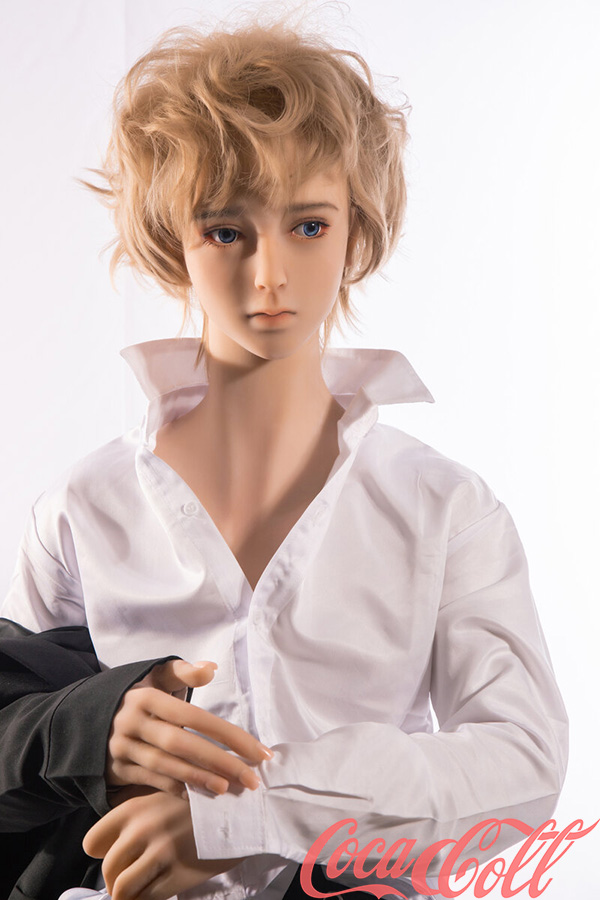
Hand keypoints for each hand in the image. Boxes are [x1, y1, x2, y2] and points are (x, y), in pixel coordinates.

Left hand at [84, 790, 246, 899]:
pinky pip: (146, 899)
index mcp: (134, 809)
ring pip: (121, 890)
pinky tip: (160, 889)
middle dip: (115, 880)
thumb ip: (135, 818)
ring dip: (128, 895)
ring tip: (142, 889)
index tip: (117, 857)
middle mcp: (142, 830)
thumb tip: (110, 846)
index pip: (91, 842)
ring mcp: (161, 853)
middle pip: (107, 870)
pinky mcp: (178, 874)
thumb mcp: (162, 797)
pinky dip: (147, 899)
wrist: (239, 808)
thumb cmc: (199, 803)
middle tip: (132, 879)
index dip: (101, 854)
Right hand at [106, 658, 271, 797]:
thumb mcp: (155, 676)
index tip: (258, 750)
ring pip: (167, 766)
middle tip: (251, 778)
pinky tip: (200, 796)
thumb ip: (183, 672)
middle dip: (220, 762)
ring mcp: (124, 747)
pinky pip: (152, 781)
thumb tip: (211, 669)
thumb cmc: (138, 694)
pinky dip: (177, 789)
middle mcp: (133, 722)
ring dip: (199, 779)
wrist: (87, 716)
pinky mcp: (118, 769)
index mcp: (146, 697)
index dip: (227, 734)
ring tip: (228, 788)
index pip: (194, 717)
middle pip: (182, 744)